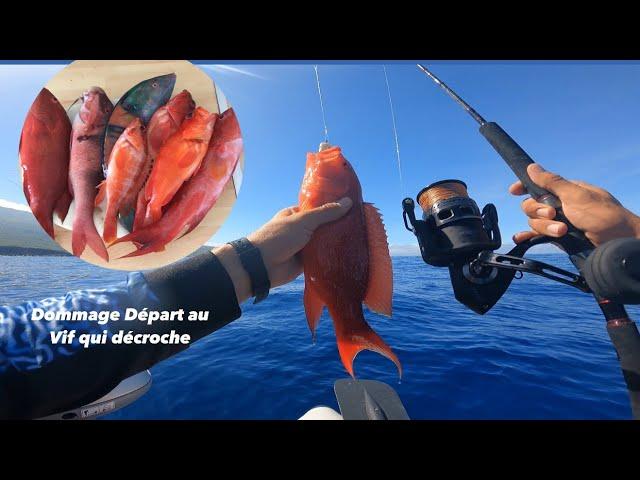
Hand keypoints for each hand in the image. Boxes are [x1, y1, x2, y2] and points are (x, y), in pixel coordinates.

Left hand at [213, 197, 352, 303]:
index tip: (354, 208)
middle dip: (338, 227)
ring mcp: (303, 246)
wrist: (262, 265)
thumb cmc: (279, 237)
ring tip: (360, 240)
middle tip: (361, 226)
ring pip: (324, 243)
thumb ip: (326, 213)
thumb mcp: (303, 221)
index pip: (319, 209)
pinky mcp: (306, 263)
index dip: (335, 208)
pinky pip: (322, 258)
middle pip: (324, 227)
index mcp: (297, 215)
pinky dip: (331, 258)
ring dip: (336, 244)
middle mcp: (301, 230)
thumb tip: (348, 202)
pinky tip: (349, 256)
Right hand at [509, 163, 639, 245]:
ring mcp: (558, 222)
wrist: (618, 242)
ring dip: (545, 227)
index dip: (524, 186)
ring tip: (563, 231)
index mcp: (564, 191)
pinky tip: (522, 238)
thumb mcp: (576, 195)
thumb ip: (552, 182)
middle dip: (540, 211)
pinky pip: (536, 236)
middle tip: (554, 214)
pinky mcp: (558, 238)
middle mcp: (560, 205)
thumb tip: (532, 167)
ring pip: (535, 222)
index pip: (538, 185)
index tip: (514, 190)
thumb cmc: (603, 216)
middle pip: (532, 205)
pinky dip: (528, 236)